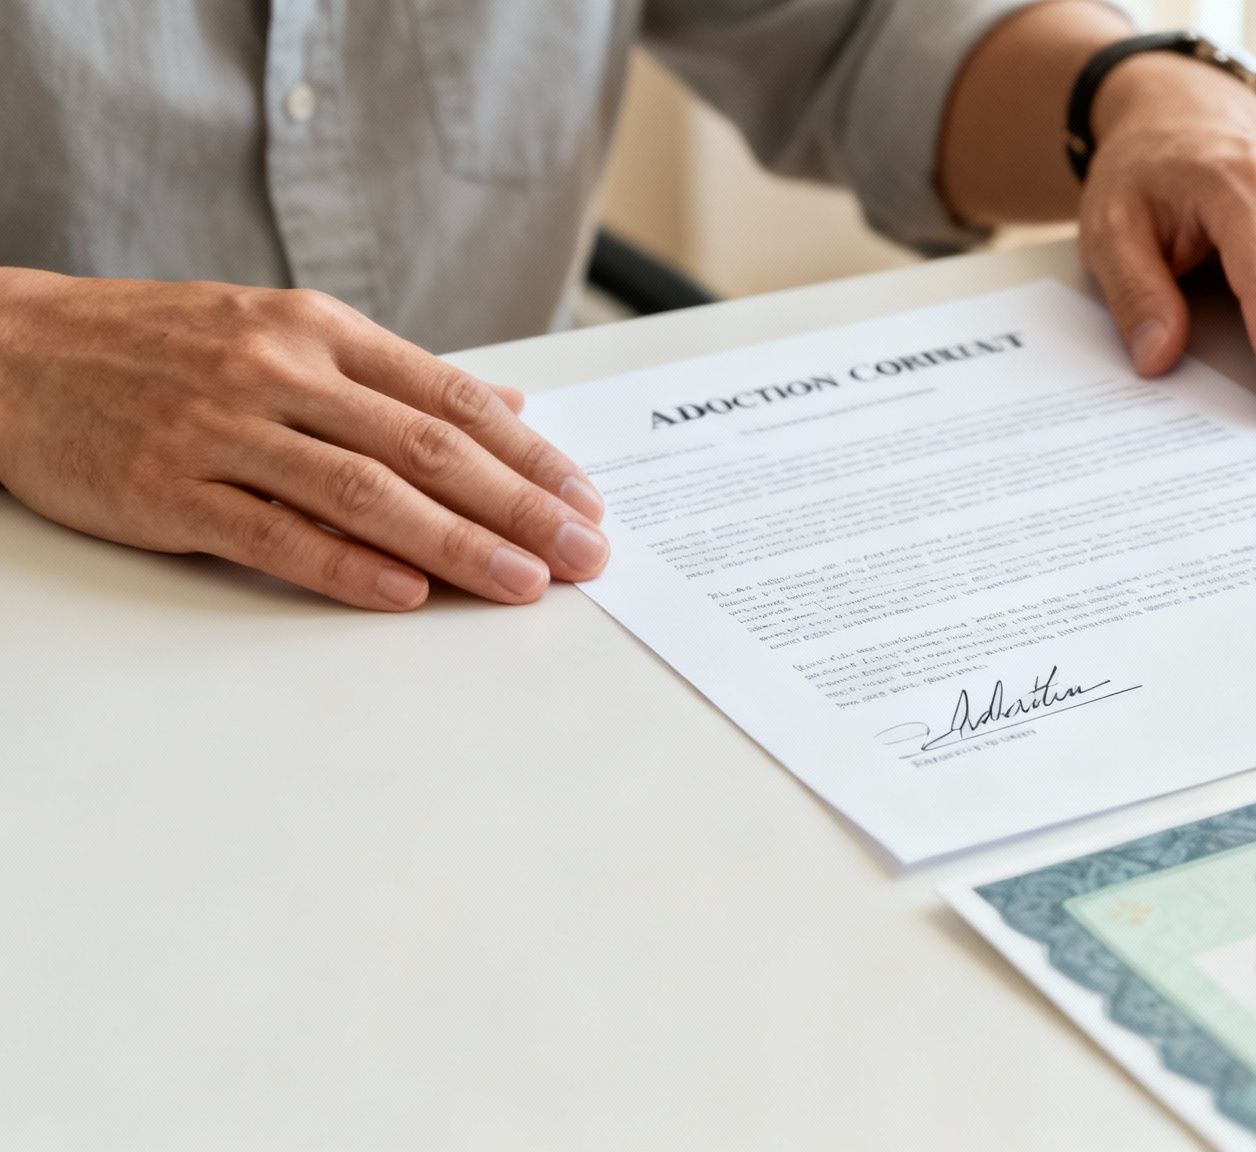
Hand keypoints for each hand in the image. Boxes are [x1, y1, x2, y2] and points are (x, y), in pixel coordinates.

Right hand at [0, 269, 608, 608]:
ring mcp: (224, 430)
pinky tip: (407, 595)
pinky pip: (274, 532)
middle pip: (427, 448)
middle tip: (584, 553)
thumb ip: (396, 376)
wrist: (11, 351)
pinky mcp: (170, 488)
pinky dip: (347, 566)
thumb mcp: (284, 328)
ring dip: (455, 544)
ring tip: (522, 583)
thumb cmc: (160, 344)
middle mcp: (281, 371)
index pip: (450, 398)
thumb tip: (508, 407)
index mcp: (319, 329)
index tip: (585, 500)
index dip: (528, 455)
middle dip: (519, 507)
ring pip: (364, 492)